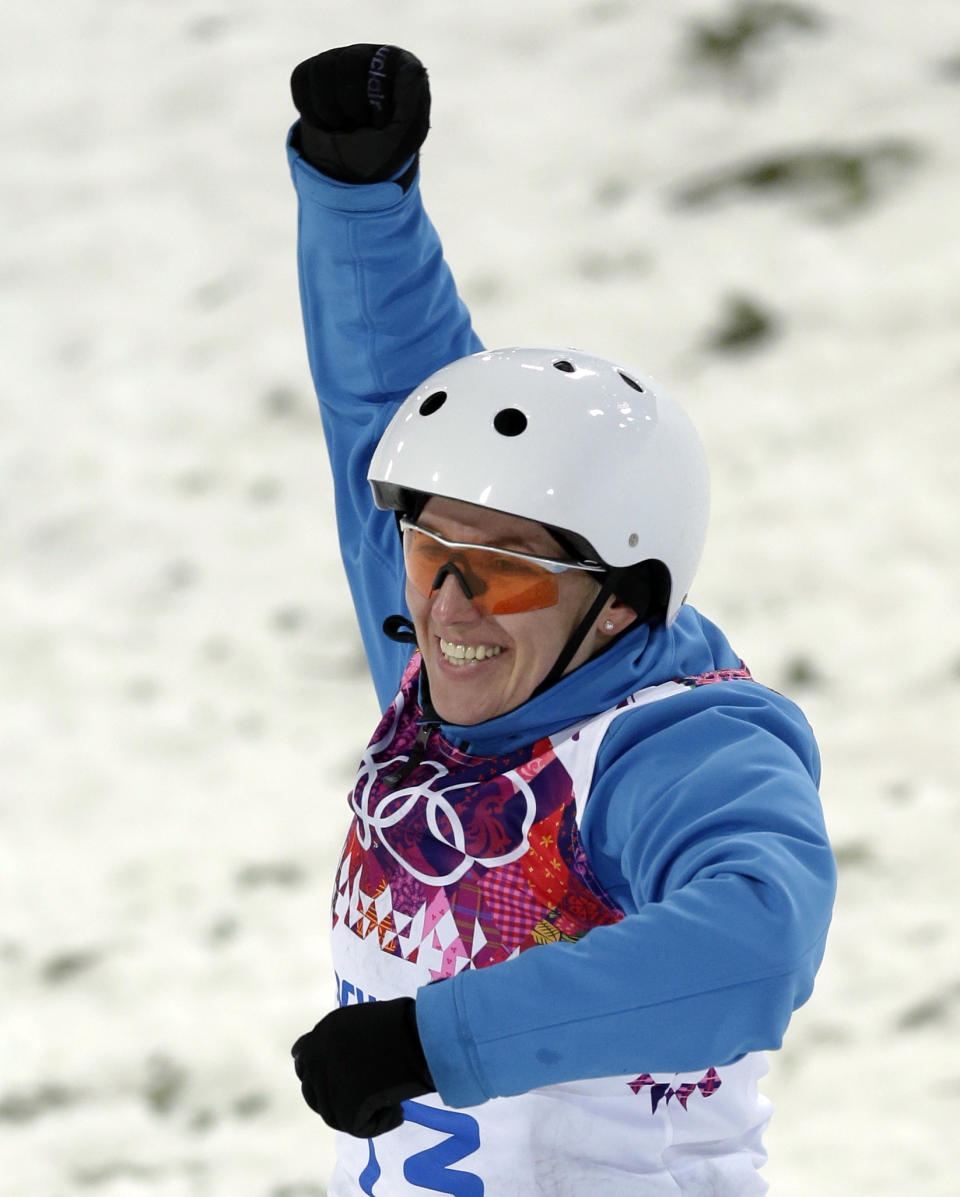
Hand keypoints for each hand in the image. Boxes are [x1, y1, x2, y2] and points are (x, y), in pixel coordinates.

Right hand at [290, 44, 429, 187]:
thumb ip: (413, 105)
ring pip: (321, 69)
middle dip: (351, 107)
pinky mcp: (313, 71)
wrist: (352, 173)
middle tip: (361, 126)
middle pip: (348, 62)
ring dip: (330, 112)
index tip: (381, 124)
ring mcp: (340, 60)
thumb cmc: (383, 154)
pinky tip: (327, 122)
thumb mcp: (404, 139)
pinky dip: (311, 111)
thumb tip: (415, 68)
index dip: (376, 102)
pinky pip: (301, 79)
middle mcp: (371, 56)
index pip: (381, 65)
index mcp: (399, 66)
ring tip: (344, 126)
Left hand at [291, 997, 435, 1137]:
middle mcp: (314, 1062)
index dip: (320, 1075)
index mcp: (318, 1037)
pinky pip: (360, 1128)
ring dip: (358, 1114)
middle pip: (314, 1094)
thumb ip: (339, 1041)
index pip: (303, 1063)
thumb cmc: (399, 1023)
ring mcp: (327, 1088)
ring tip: (389, 1104)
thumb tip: (337, 1066)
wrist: (416, 1035)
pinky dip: (381, 1124)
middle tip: (364, 1098)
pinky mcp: (346, 1111)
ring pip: (335, 1115)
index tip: (340, 1080)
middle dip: (335, 1098)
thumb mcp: (359, 1021)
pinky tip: (399, 1112)